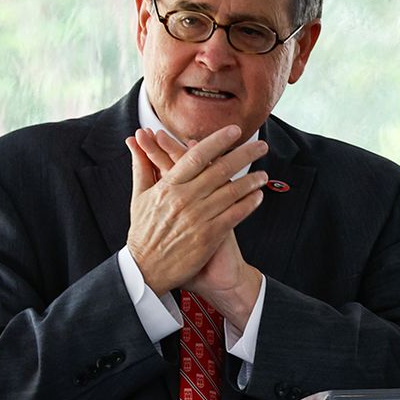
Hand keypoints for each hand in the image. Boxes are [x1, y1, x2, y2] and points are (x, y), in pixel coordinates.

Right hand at [125, 125, 268, 298]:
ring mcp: (198, 217)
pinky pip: (235, 215)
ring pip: (231, 192)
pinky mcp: (209, 236)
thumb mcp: (139, 196)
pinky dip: (249, 204)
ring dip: (251, 181)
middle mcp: (185, 199)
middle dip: (244, 155)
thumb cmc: (143, 232)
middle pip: (220, 169)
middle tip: (260, 145)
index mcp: (168, 186)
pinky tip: (259, 196)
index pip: (196, 156)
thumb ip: (142, 166)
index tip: (234, 131)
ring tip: (264, 173)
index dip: (217, 140)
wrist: (146, 269)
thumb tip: (135, 140)